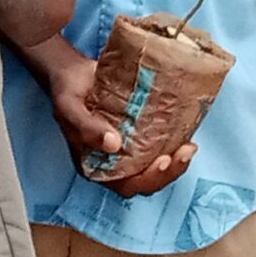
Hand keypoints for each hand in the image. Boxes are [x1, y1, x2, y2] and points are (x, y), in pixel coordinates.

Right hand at [34, 41, 196, 197]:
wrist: (73, 71)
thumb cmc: (67, 89)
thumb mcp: (68, 106)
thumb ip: (85, 126)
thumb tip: (112, 144)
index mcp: (94, 164)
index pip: (124, 185)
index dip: (146, 179)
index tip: (161, 161)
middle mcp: (113, 161)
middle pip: (145, 180)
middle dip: (169, 172)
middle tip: (183, 153)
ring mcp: (128, 149)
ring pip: (156, 167)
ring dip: (176, 162)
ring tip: (189, 147)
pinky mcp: (140, 134)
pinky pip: (160, 147)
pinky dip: (175, 145)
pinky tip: (186, 136)